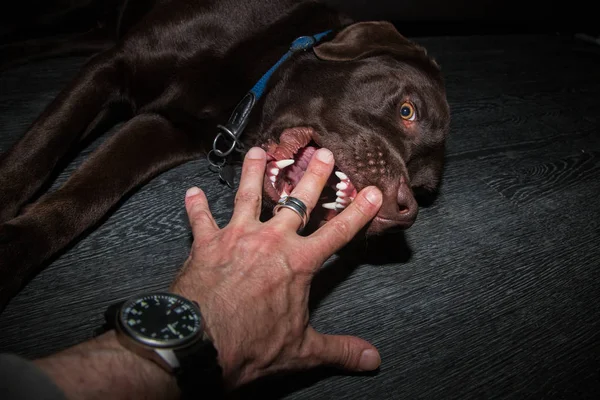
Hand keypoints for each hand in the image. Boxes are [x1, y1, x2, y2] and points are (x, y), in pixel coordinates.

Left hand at [170, 146, 382, 388]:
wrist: (200, 343)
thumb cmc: (251, 345)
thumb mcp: (301, 350)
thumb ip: (338, 349)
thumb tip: (372, 360)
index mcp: (298, 263)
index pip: (338, 233)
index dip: (358, 212)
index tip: (371, 191)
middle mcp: (271, 241)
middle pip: (297, 201)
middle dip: (313, 175)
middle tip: (322, 151)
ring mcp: (237, 237)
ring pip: (249, 196)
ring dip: (255, 172)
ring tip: (260, 150)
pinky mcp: (206, 243)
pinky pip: (201, 218)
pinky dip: (196, 205)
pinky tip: (192, 192)